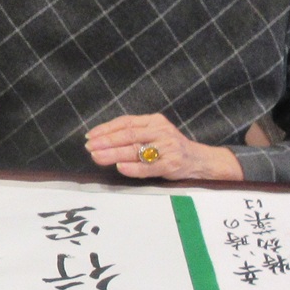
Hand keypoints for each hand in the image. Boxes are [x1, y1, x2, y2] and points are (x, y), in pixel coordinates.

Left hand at [85, 113, 242, 181]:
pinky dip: (134, 168)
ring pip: (136, 149)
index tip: (90, 136)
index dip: (106, 129)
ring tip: (97, 157)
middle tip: (89, 147)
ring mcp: (167, 147)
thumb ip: (135, 136)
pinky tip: (121, 168)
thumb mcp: (155, 135)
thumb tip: (102, 142)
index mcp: (154, 121)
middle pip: (129, 135)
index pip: (126, 122)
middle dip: (106, 141)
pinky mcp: (172, 164)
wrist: (200, 160)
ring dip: (114, 153)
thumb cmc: (171, 148)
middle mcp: (161, 131)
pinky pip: (149, 166)